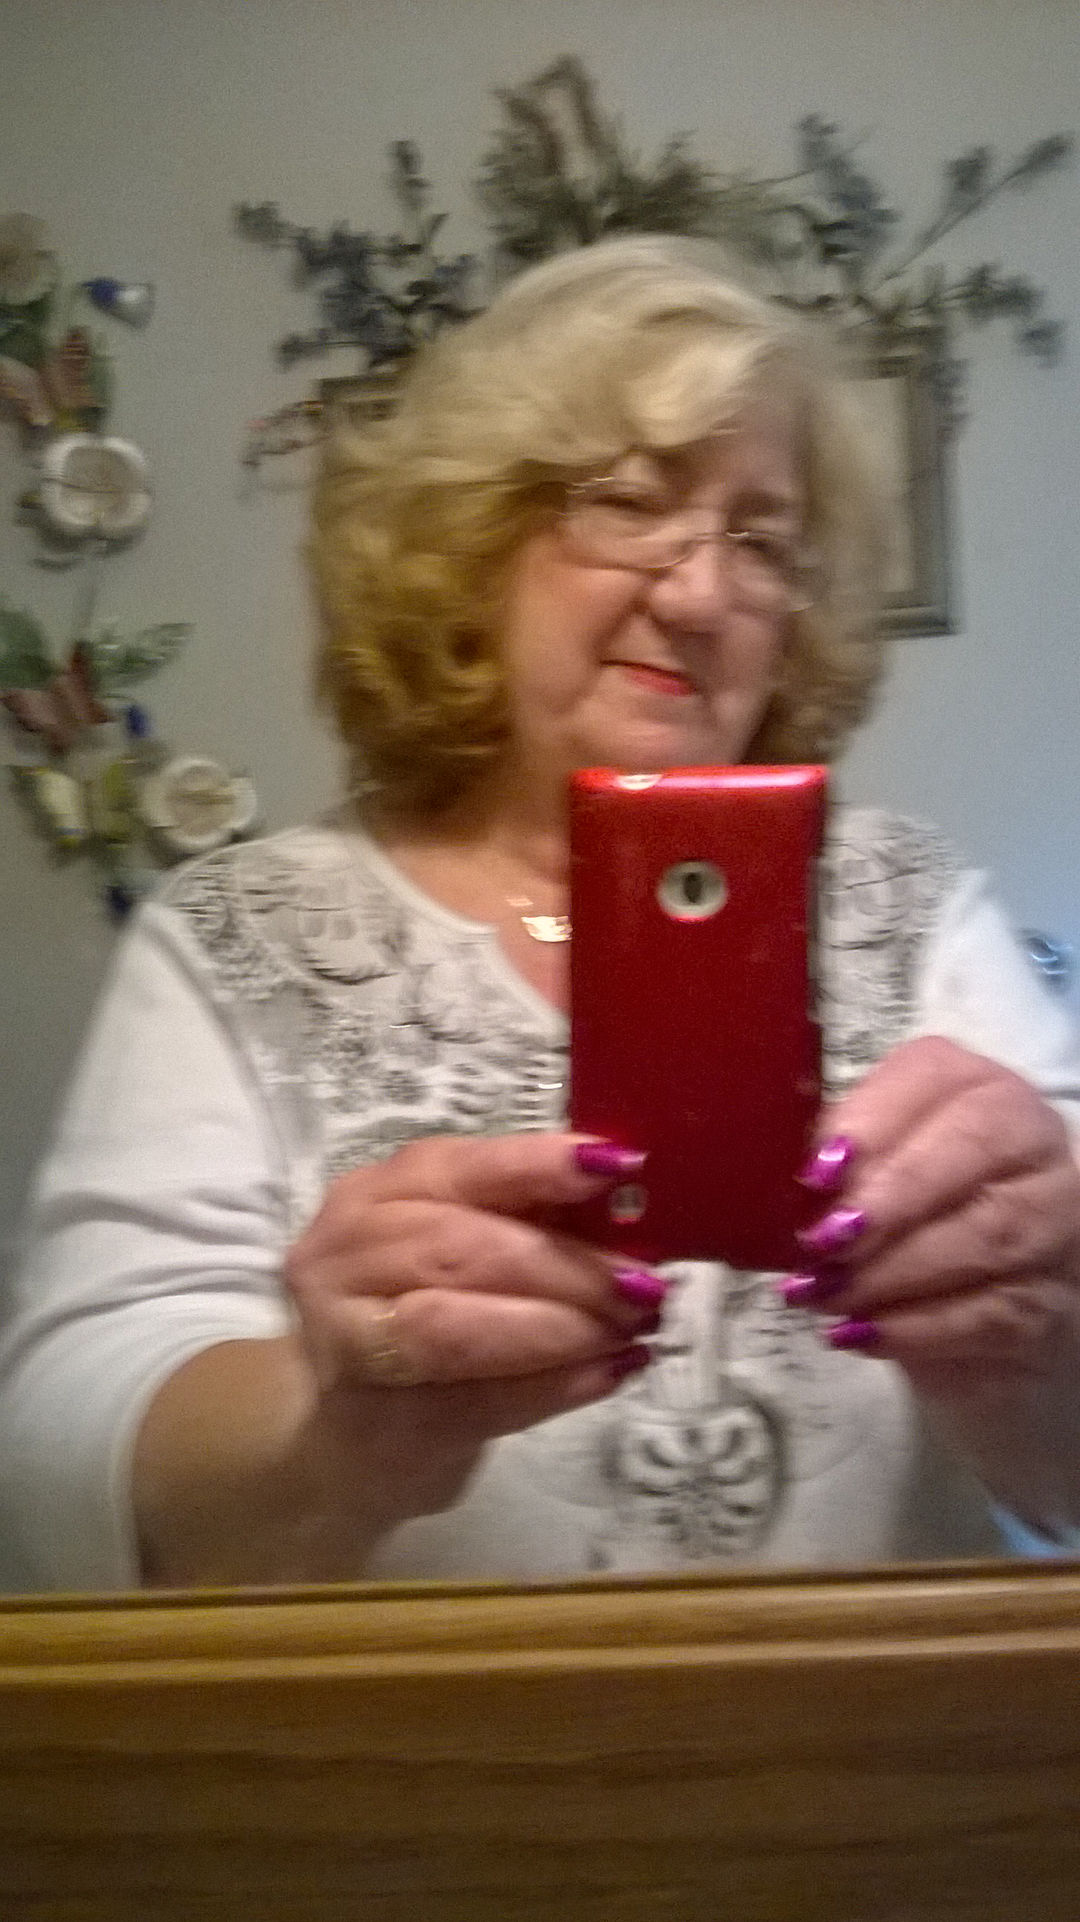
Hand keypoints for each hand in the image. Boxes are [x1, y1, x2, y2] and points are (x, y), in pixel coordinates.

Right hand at [282, 1132, 664, 1522]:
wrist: (352, 1429)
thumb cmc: (422, 1314)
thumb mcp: (463, 1247)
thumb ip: (530, 1218)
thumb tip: (630, 1199)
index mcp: (377, 1193)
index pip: (460, 1169)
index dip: (537, 1166)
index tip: (616, 1167)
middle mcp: (346, 1254)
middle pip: (462, 1248)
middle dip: (567, 1266)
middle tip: (644, 1286)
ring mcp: (345, 1338)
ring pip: (456, 1325)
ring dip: (560, 1327)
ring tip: (629, 1330)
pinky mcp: (370, 1418)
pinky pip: (473, 1399)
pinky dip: (551, 1387)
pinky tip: (606, 1374)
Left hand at [780, 1036, 1079, 1528]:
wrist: (970, 1299)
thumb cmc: (905, 1214)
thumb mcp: (866, 1169)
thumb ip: (832, 1157)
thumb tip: (774, 1179)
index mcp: (975, 1086)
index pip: (934, 1077)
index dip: (872, 1123)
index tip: (815, 1172)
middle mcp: (1029, 1141)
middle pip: (970, 1150)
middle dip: (886, 1200)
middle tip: (818, 1241)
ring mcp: (1053, 1221)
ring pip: (983, 1235)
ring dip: (888, 1271)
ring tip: (821, 1293)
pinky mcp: (1047, 1302)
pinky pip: (988, 1314)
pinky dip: (914, 1328)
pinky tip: (856, 1334)